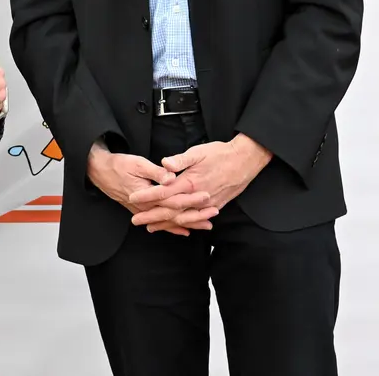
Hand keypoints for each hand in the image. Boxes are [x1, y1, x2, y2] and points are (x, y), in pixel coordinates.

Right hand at [87, 144, 215, 236]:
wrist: (100, 171)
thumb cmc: (119, 165)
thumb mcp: (138, 164)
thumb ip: (156, 172)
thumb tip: (172, 177)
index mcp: (147, 196)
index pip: (174, 200)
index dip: (191, 199)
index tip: (206, 197)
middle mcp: (146, 207)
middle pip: (174, 215)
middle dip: (195, 216)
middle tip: (213, 215)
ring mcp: (143, 211)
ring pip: (169, 221)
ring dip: (188, 223)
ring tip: (206, 225)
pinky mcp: (141, 211)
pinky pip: (160, 223)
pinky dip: (173, 227)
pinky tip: (184, 231)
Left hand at [128, 135, 273, 224]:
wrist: (245, 161)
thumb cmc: (221, 154)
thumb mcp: (198, 152)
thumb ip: (180, 160)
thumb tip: (164, 164)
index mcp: (190, 182)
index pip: (164, 192)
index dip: (147, 196)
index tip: (133, 198)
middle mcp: (198, 196)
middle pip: (170, 210)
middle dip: (152, 216)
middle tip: (136, 220)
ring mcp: (207, 203)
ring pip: (183, 218)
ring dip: (166, 224)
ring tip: (152, 227)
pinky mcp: (216, 205)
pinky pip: (197, 219)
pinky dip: (186, 224)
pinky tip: (178, 227)